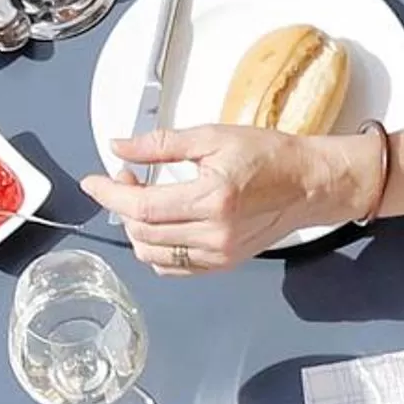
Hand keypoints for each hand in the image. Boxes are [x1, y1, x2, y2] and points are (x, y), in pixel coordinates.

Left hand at [82, 125, 366, 274]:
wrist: (310, 184)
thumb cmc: (271, 156)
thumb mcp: (213, 137)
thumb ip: (161, 144)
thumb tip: (120, 147)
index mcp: (213, 198)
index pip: (142, 206)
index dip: (110, 193)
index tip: (92, 182)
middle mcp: (215, 233)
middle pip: (142, 231)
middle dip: (122, 204)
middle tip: (124, 178)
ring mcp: (219, 254)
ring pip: (152, 253)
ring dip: (136, 228)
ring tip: (142, 199)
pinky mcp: (223, 263)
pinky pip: (172, 266)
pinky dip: (154, 248)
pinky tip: (159, 224)